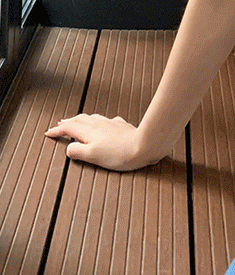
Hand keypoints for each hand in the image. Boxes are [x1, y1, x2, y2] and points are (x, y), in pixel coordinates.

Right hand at [44, 113, 165, 170]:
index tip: (49, 133)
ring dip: (81, 120)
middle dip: (68, 122)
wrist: (145, 145)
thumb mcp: (93, 156)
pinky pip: (105, 120)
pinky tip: (102, 124)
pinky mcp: (121, 126)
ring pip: (92, 118)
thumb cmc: (120, 153)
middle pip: (79, 119)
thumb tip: (69, 148)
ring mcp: (110, 123)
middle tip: (60, 125)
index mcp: (89, 131)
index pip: (69, 128)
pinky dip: (97, 121)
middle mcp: (99, 124)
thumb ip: (78, 151)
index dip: (57, 131)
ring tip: (76, 122)